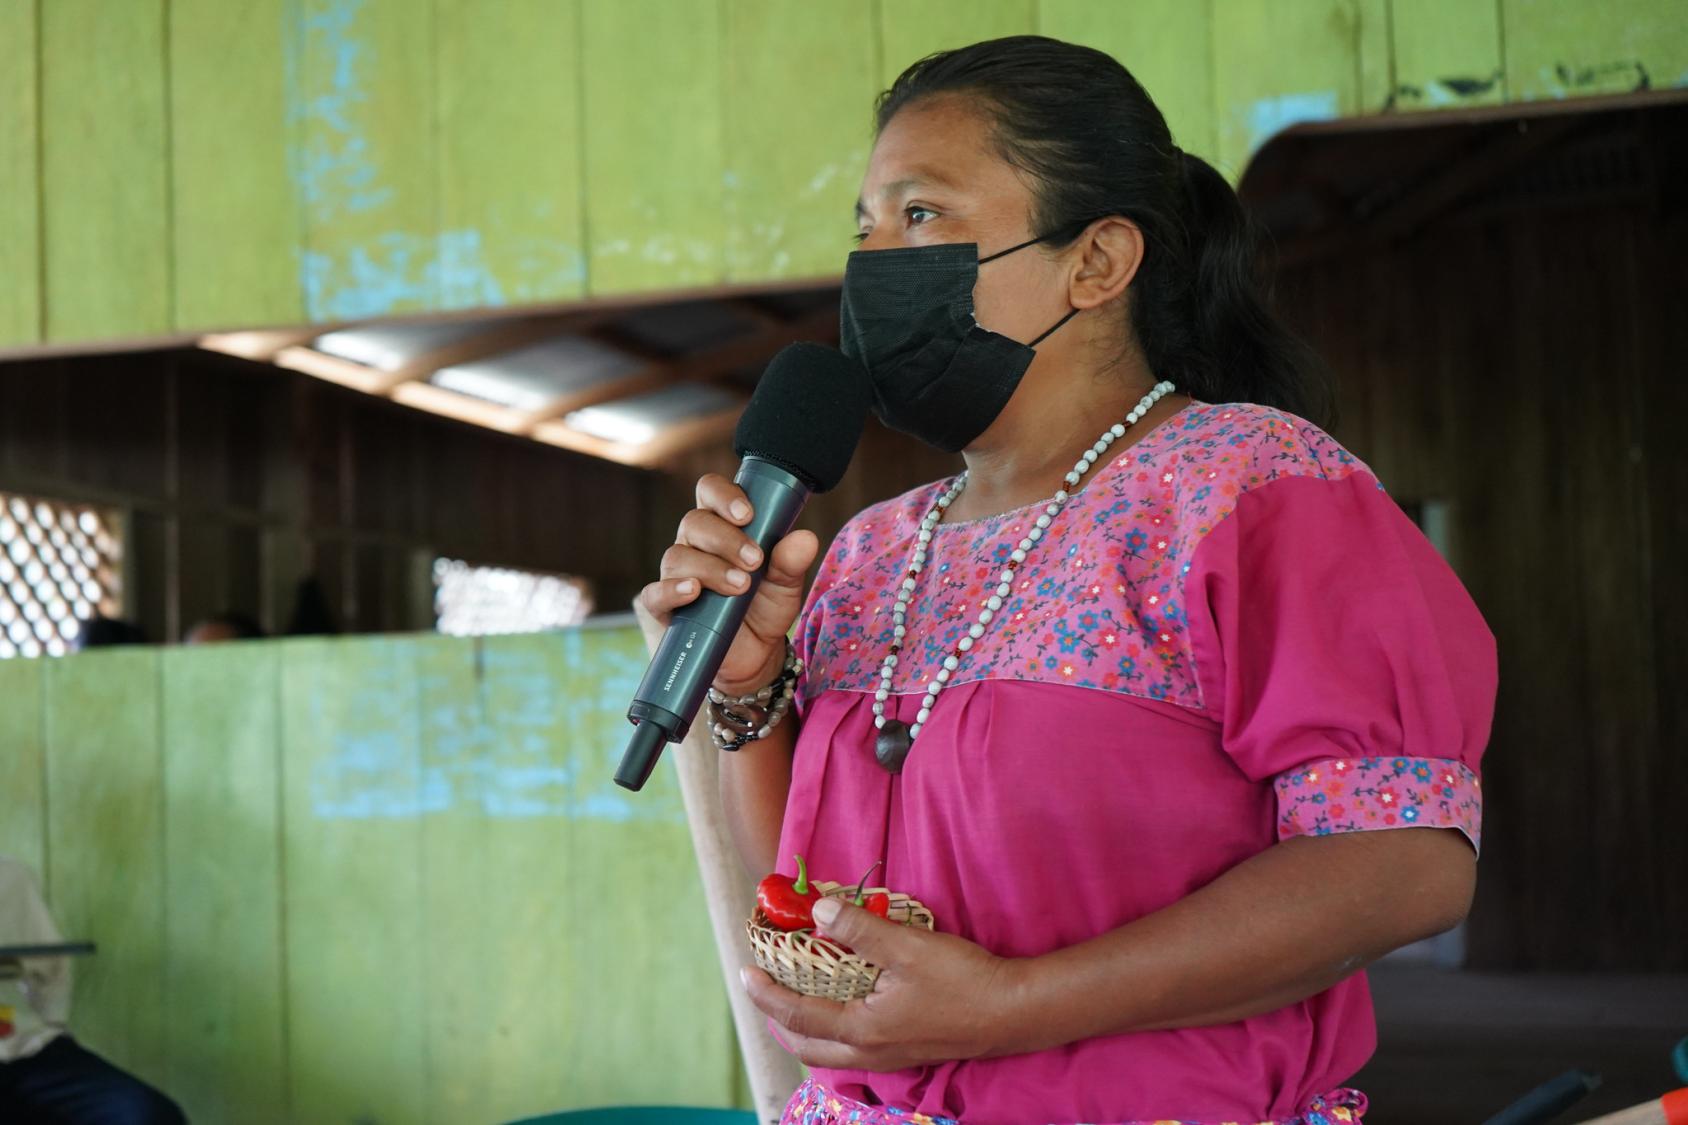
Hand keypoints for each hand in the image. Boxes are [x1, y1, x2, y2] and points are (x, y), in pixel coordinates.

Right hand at [636, 473, 819, 694]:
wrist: (753, 657)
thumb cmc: (764, 609)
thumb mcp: (785, 587)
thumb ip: (791, 562)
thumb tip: (805, 539)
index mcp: (721, 528)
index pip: (710, 492)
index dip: (724, 496)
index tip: (747, 514)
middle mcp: (694, 545)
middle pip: (694, 522)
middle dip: (727, 539)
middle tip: (754, 562)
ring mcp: (675, 575)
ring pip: (678, 556)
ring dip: (711, 568)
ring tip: (740, 586)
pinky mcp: (662, 608)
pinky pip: (654, 593)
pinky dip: (671, 590)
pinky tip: (692, 591)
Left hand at [741, 896, 1024, 1069]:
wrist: (1013, 1012)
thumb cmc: (962, 980)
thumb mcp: (907, 947)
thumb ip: (859, 929)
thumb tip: (816, 911)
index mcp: (862, 1028)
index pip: (797, 1015)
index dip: (767, 993)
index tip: (746, 972)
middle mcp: (870, 1051)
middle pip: (807, 1045)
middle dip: (780, 1020)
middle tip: (765, 990)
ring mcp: (891, 1056)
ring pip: (832, 1052)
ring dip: (807, 1029)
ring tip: (798, 999)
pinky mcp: (909, 1050)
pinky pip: (855, 1048)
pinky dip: (836, 1031)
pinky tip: (847, 1007)